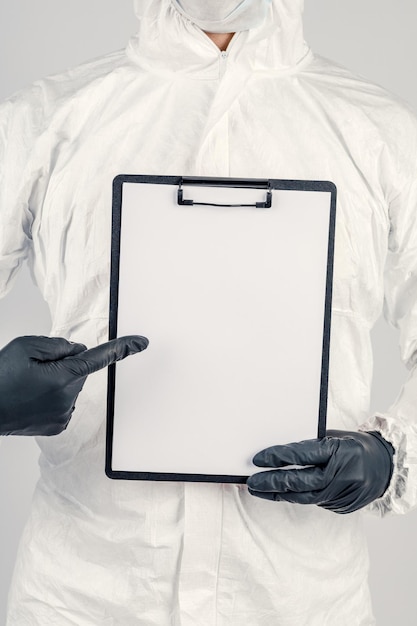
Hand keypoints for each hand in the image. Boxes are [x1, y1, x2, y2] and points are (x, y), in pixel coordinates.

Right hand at [0, 335, 148, 435]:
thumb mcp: (26, 346)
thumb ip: (58, 345)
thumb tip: (79, 351)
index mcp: (63, 376)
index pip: (99, 358)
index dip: (122, 348)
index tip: (141, 342)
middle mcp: (67, 398)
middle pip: (79, 371)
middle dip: (63, 366)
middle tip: (34, 370)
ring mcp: (63, 415)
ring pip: (71, 387)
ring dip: (57, 383)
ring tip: (29, 386)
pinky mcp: (58, 426)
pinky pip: (65, 403)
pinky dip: (54, 397)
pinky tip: (34, 398)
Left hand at [246, 429, 393, 513]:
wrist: (386, 465)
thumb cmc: (357, 446)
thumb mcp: (336, 437)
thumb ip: (312, 445)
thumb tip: (280, 452)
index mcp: (340, 451)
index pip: (302, 455)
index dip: (278, 457)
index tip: (259, 459)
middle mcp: (342, 474)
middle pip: (301, 481)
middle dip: (273, 482)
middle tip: (252, 481)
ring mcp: (344, 493)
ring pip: (305, 497)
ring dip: (280, 494)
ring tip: (260, 489)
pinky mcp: (343, 507)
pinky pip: (315, 502)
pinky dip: (298, 496)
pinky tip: (283, 493)